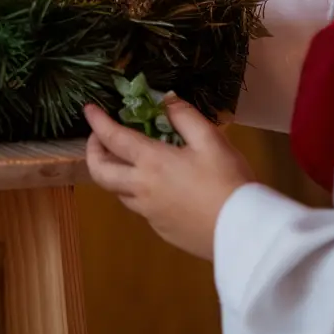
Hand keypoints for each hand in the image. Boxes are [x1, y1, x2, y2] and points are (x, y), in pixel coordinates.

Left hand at [84, 100, 255, 260]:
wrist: (244, 233)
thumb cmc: (228, 182)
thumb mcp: (211, 140)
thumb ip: (184, 117)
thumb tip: (165, 100)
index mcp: (151, 163)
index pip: (113, 138)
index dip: (97, 122)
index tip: (88, 109)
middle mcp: (142, 190)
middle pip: (100, 173)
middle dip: (93, 152)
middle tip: (99, 138)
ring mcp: (150, 214)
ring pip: (119, 192)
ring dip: (114, 173)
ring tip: (127, 160)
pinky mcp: (162, 230)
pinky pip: (140, 208)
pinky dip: (137, 191)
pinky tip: (157, 186)